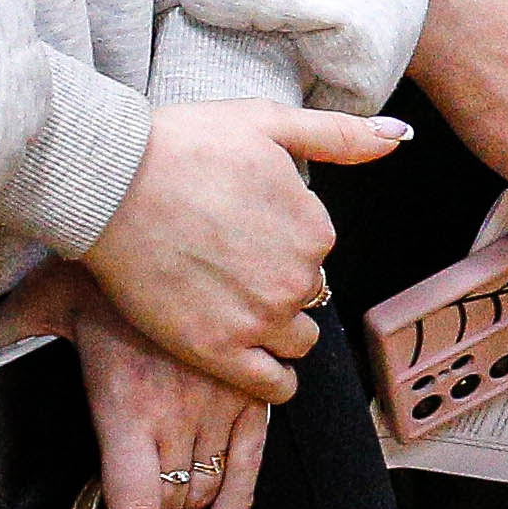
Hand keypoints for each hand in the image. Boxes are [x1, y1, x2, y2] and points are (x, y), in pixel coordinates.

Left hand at [0, 264, 274, 508]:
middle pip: (169, 502)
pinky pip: (253, 458)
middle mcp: (180, 411)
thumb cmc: (108, 256)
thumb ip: (2, 340)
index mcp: (128, 404)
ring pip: (208, 485)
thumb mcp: (37, 302)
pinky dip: (238, 499)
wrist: (170, 212)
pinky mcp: (250, 386)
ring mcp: (223, 400)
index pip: (134, 503)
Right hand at [80, 96, 402, 400]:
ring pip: (294, 341)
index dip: (283, 241)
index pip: (316, 250)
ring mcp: (259, 320)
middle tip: (231, 268)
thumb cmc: (181, 146)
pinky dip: (272, 381)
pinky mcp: (217, 351)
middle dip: (278, 284)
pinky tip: (258, 367)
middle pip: (305, 295)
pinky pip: (271, 385)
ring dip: (276, 331)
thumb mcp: (269, 123)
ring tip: (235, 312)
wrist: (110, 182)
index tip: (247, 232)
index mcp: (316, 230)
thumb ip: (339, 136)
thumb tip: (397, 138)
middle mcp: (297, 279)